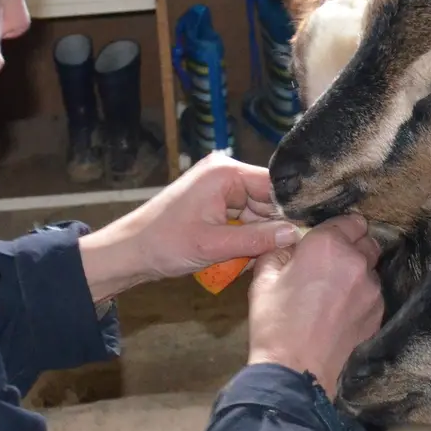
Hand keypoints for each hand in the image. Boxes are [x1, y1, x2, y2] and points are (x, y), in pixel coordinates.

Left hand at [79, 151, 299, 302]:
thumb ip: (257, 239)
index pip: (274, 184)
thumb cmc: (164, 244)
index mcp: (225, 173)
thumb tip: (293, 234)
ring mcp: (218, 188)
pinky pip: (242, 219)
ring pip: (256, 213)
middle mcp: (224, 173)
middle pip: (267, 200)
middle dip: (269, 228)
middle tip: (267, 253)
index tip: (301, 233)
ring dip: (255, 236)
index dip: (289, 209)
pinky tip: (236, 254)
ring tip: (244, 257)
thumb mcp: (214, 245)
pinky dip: (242, 237)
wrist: (129, 252)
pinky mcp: (214, 203)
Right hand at [246, 214, 383, 397]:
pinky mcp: (378, 312)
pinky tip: (341, 309)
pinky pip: (373, 293)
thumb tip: (292, 244)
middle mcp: (356, 261)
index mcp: (327, 245)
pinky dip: (361, 295)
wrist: (296, 369)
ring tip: (335, 290)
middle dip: (352, 246)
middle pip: (366, 241)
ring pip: (371, 269)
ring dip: (357, 272)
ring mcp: (372, 289)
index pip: (350, 220)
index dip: (339, 227)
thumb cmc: (275, 322)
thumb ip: (281, 250)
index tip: (328, 238)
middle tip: (330, 263)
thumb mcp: (264, 277)